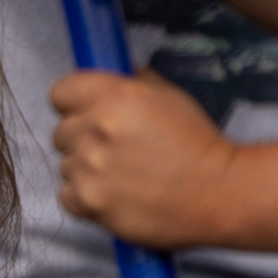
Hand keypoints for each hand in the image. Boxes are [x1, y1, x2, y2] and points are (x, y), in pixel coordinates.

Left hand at [49, 69, 240, 249]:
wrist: (217, 193)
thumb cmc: (197, 143)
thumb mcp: (170, 96)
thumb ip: (133, 83)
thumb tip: (111, 75)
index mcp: (115, 97)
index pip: (61, 92)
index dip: (73, 102)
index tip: (86, 111)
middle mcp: (95, 130)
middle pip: (60, 131)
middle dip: (82, 137)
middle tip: (115, 148)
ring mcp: (88, 169)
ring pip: (65, 164)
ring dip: (85, 168)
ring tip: (122, 174)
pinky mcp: (87, 202)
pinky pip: (67, 194)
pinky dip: (84, 196)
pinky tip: (114, 193)